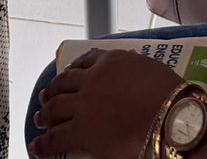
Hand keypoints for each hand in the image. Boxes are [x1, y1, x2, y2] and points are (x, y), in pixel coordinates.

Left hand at [30, 47, 181, 158]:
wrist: (169, 116)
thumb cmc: (168, 95)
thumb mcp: (150, 68)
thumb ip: (133, 67)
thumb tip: (132, 66)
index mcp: (110, 61)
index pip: (85, 62)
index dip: (72, 70)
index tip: (67, 74)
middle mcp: (92, 79)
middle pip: (64, 83)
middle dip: (52, 90)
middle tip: (45, 96)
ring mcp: (85, 104)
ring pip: (55, 107)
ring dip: (44, 114)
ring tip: (39, 119)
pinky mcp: (82, 130)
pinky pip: (56, 137)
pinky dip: (44, 143)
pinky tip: (37, 146)